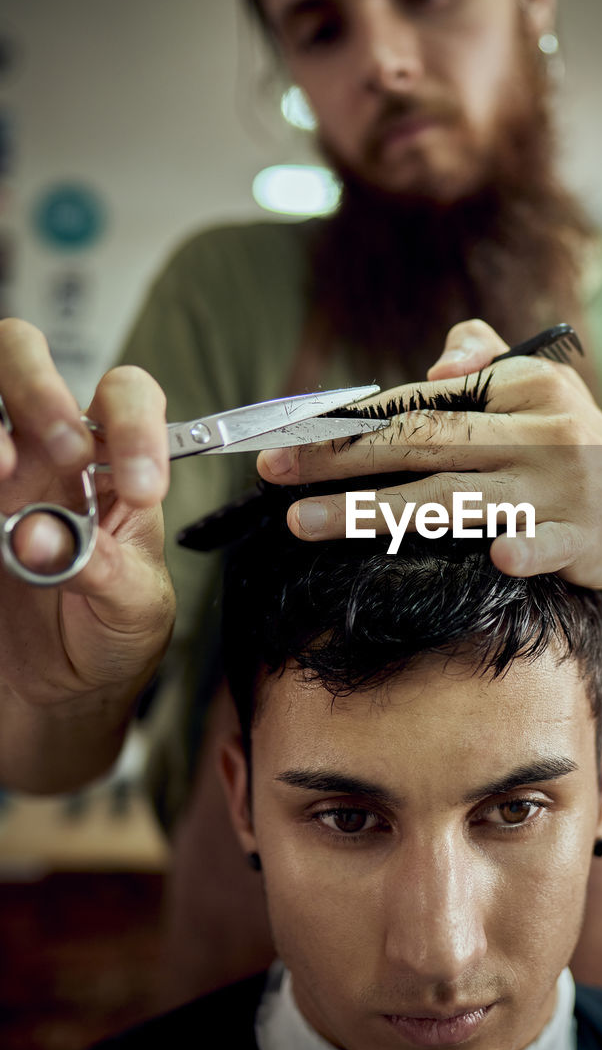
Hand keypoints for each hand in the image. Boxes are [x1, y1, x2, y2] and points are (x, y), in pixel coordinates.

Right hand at [0, 319, 173, 707]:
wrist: (59, 693)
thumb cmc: (110, 634)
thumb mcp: (132, 607)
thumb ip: (103, 569)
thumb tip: (44, 535)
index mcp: (108, 462)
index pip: (125, 397)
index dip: (134, 424)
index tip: (140, 486)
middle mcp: (40, 451)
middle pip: (22, 356)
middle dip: (39, 387)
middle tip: (66, 451)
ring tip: (3, 472)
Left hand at [258, 320, 601, 588]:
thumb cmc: (573, 439)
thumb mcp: (539, 386)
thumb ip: (482, 359)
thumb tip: (432, 364)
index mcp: (523, 388)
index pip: (422, 402)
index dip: (351, 417)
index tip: (288, 432)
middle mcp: (539, 433)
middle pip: (424, 444)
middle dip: (340, 458)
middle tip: (271, 473)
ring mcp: (562, 488)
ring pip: (458, 499)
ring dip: (378, 511)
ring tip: (305, 523)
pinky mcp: (584, 540)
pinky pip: (549, 544)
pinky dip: (524, 547)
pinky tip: (498, 556)